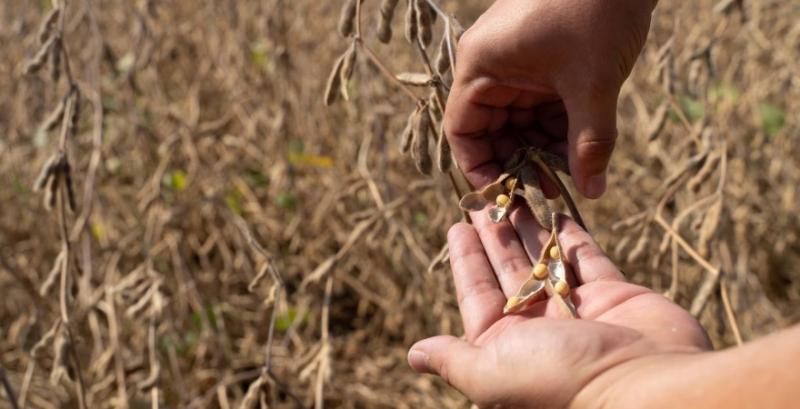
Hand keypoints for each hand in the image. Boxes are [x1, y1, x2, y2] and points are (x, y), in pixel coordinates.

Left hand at [407, 208, 710, 408]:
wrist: (647, 387)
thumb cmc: (560, 380)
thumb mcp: (491, 372)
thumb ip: (455, 359)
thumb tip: (415, 354)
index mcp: (506, 346)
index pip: (477, 293)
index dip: (465, 259)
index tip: (455, 224)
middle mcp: (540, 327)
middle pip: (509, 269)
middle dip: (494, 234)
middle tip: (484, 196)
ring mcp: (578, 310)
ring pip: (546, 258)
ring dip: (529, 227)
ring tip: (514, 192)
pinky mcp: (614, 295)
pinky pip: (586, 257)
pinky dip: (571, 235)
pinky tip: (555, 210)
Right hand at [445, 0, 656, 197]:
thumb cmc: (597, 9)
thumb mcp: (592, 83)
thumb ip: (590, 142)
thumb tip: (592, 192)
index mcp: (482, 65)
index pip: (462, 131)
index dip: (480, 168)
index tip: (505, 197)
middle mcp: (491, 66)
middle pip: (492, 130)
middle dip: (518, 163)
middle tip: (545, 193)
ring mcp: (517, 63)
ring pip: (520, 122)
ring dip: (541, 150)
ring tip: (568, 178)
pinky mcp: (542, 61)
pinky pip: (540, 106)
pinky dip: (557, 129)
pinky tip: (580, 153)